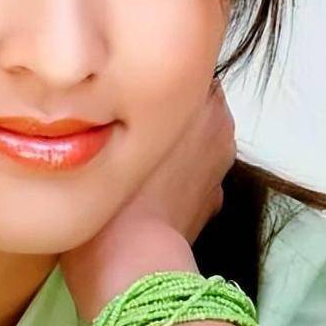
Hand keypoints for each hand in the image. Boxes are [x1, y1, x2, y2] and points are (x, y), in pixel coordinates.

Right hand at [59, 77, 236, 320]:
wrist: (132, 259)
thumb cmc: (115, 182)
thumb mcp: (105, 120)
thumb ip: (121, 100)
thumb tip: (116, 97)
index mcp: (201, 95)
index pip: (178, 66)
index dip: (149, 77)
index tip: (119, 92)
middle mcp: (220, 124)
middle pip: (187, 103)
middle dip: (162, 112)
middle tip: (116, 124)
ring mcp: (220, 167)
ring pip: (190, 142)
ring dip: (169, 147)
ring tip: (127, 161)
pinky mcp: (213, 203)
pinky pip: (190, 179)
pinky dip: (173, 183)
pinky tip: (142, 194)